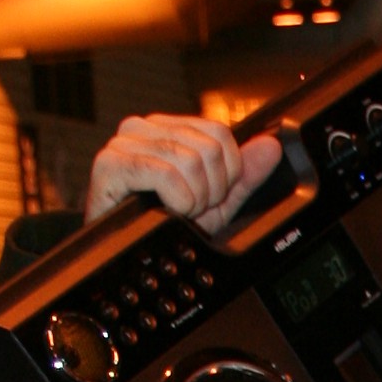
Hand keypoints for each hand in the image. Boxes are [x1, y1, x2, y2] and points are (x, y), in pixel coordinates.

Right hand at [85, 115, 282, 232]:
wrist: (123, 254)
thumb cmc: (160, 226)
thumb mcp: (214, 204)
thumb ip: (244, 176)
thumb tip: (270, 146)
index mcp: (167, 128)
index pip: (219, 132)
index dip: (227, 173)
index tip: (209, 196)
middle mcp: (143, 127)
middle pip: (209, 148)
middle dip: (211, 190)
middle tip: (190, 208)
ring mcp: (124, 142)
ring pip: (191, 160)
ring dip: (193, 199)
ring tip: (176, 211)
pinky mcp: (110, 162)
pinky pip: (164, 173)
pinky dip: (176, 200)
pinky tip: (165, 210)